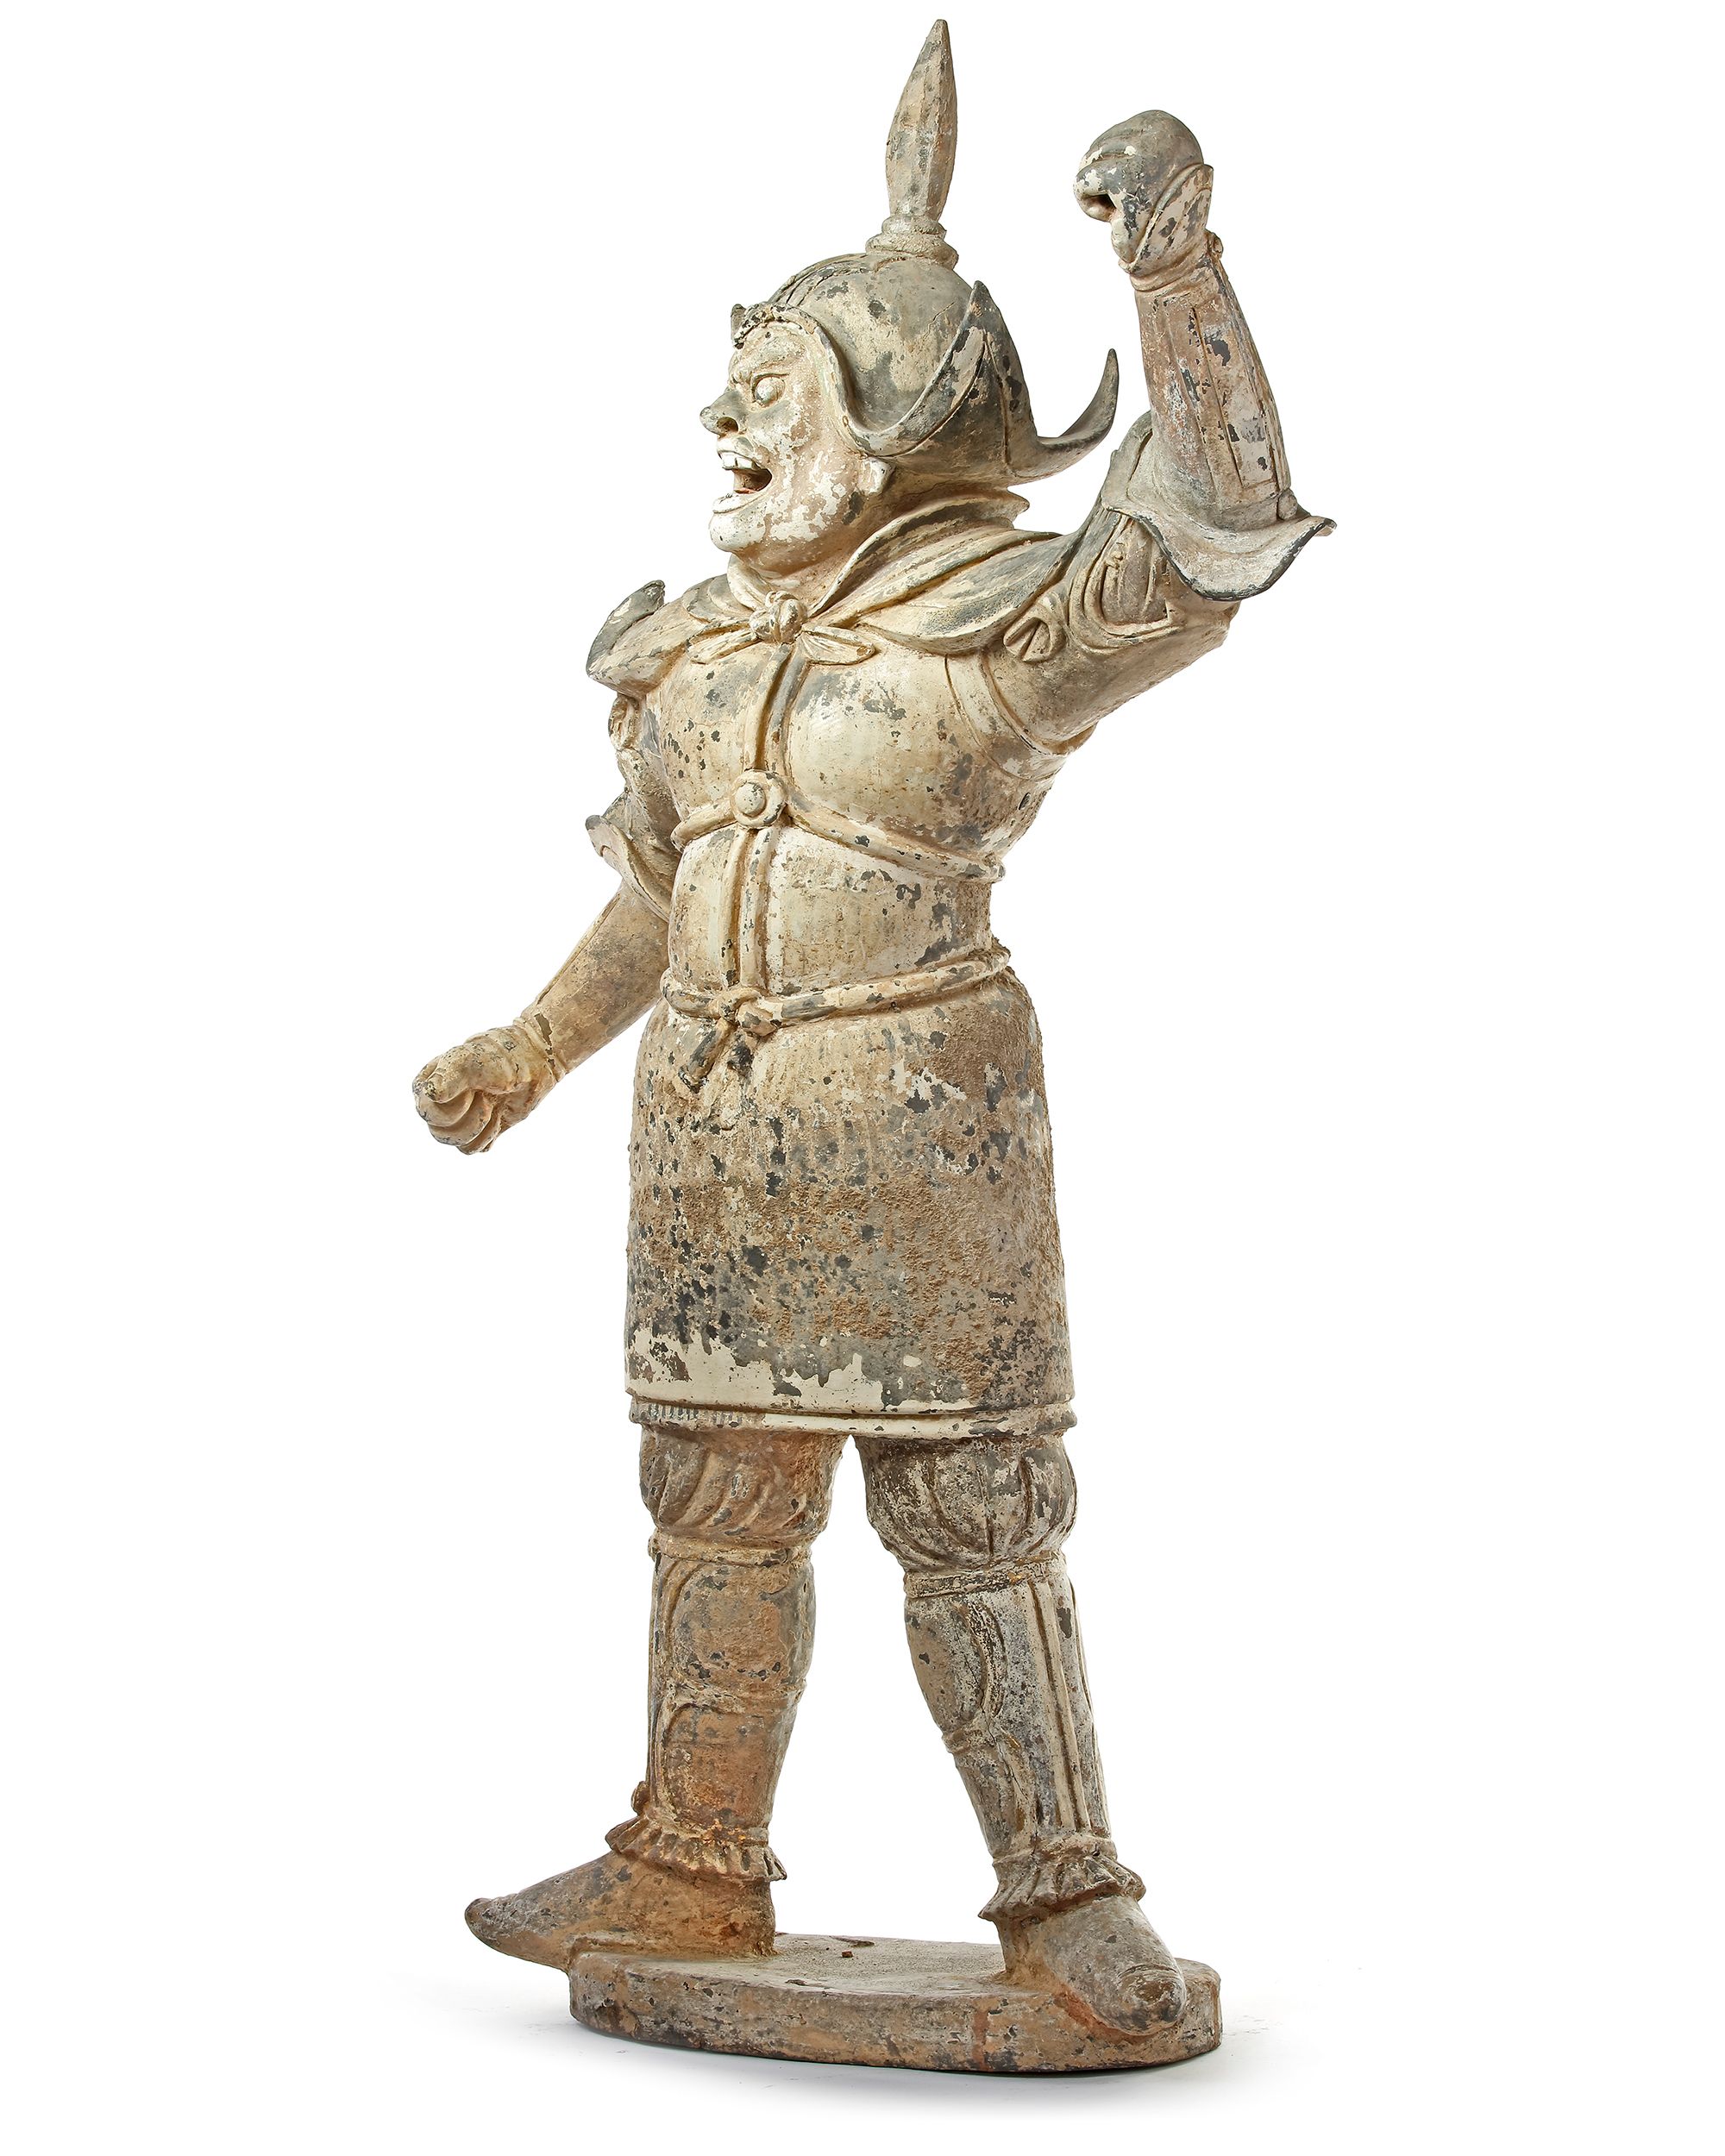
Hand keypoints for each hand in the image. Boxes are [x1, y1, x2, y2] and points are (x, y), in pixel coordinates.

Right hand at [413, 1022, 555, 1154]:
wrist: (532, 1064)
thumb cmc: (498, 1057)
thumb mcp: (472, 1061)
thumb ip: (448, 1076)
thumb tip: (430, 1095)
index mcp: (427, 1085)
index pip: (427, 1112)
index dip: (452, 1107)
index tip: (473, 1089)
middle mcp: (437, 1103)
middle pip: (440, 1133)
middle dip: (470, 1118)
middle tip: (486, 1097)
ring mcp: (456, 1118)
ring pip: (455, 1143)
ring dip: (480, 1126)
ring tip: (492, 1104)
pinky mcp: (476, 1130)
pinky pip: (472, 1148)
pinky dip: (488, 1134)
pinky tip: (497, 1115)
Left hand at [1074, 111, 1210, 282]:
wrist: (1176, 260)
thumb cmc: (1161, 220)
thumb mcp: (1154, 169)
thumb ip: (1135, 149)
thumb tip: (1097, 148)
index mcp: (1167, 123)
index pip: (1116, 135)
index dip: (1119, 170)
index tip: (1142, 192)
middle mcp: (1161, 130)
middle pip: (1100, 147)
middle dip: (1108, 182)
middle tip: (1133, 206)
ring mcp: (1145, 153)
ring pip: (1089, 162)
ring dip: (1102, 194)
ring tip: (1127, 211)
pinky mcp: (1125, 179)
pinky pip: (1081, 183)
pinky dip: (1090, 207)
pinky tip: (1115, 219)